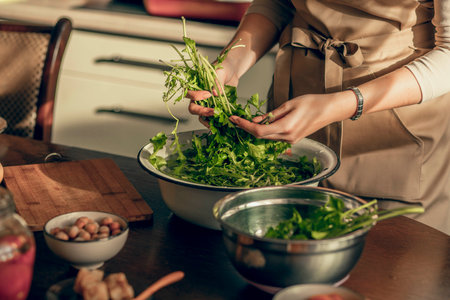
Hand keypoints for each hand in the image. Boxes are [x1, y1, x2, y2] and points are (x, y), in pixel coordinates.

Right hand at [186, 60, 239, 126]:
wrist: (233, 71)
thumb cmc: (223, 67)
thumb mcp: (220, 71)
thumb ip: (217, 81)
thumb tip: (215, 93)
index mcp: (195, 86)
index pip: (190, 94)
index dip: (197, 96)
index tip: (208, 94)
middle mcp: (199, 96)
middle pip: (193, 108)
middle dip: (201, 111)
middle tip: (212, 111)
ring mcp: (206, 103)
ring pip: (201, 116)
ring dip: (207, 119)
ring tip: (216, 121)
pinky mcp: (215, 108)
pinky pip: (212, 118)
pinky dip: (215, 122)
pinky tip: (221, 123)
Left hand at [229, 93, 348, 143]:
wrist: (330, 110)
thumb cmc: (312, 103)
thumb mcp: (289, 104)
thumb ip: (271, 114)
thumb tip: (255, 119)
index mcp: (286, 128)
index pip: (258, 131)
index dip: (244, 126)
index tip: (234, 119)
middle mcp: (287, 138)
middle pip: (260, 136)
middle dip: (246, 128)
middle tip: (235, 119)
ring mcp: (290, 141)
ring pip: (266, 137)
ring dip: (254, 130)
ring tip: (243, 120)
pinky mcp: (292, 139)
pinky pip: (274, 136)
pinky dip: (265, 131)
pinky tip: (259, 123)